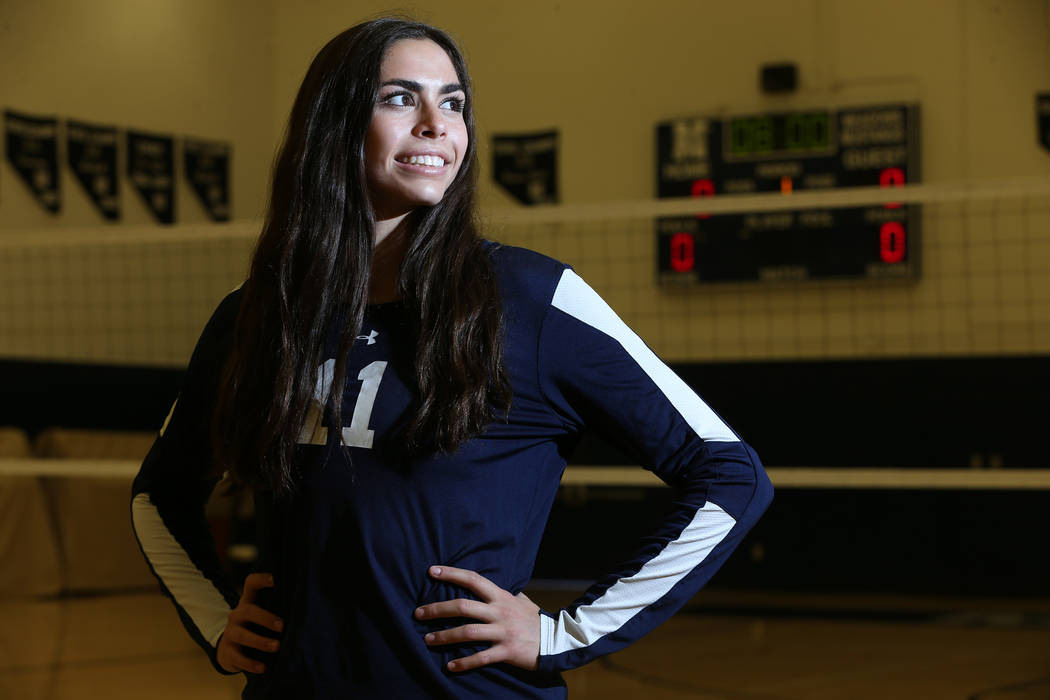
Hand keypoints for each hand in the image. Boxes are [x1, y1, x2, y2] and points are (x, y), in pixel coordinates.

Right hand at [217, 573, 283, 673]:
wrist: (229, 649)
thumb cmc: (255, 628)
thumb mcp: (261, 615)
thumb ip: (277, 608)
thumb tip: (307, 608)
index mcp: (248, 602)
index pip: (251, 584)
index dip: (261, 579)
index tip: (275, 579)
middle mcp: (237, 615)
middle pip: (248, 611)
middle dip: (266, 618)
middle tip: (282, 626)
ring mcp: (230, 633)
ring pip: (242, 635)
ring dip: (261, 641)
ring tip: (276, 646)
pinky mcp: (228, 652)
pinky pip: (238, 657)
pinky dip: (251, 663)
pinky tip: (263, 668)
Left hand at [415, 565, 539, 672]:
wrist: (557, 640)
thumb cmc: (534, 619)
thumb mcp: (520, 600)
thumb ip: (502, 594)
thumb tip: (485, 585)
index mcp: (501, 596)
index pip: (473, 579)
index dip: (452, 574)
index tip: (432, 571)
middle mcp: (500, 611)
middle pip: (463, 607)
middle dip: (437, 609)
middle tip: (418, 613)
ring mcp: (503, 632)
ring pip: (468, 632)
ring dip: (445, 636)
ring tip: (427, 639)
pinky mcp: (507, 652)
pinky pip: (481, 658)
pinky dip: (464, 662)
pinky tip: (450, 666)